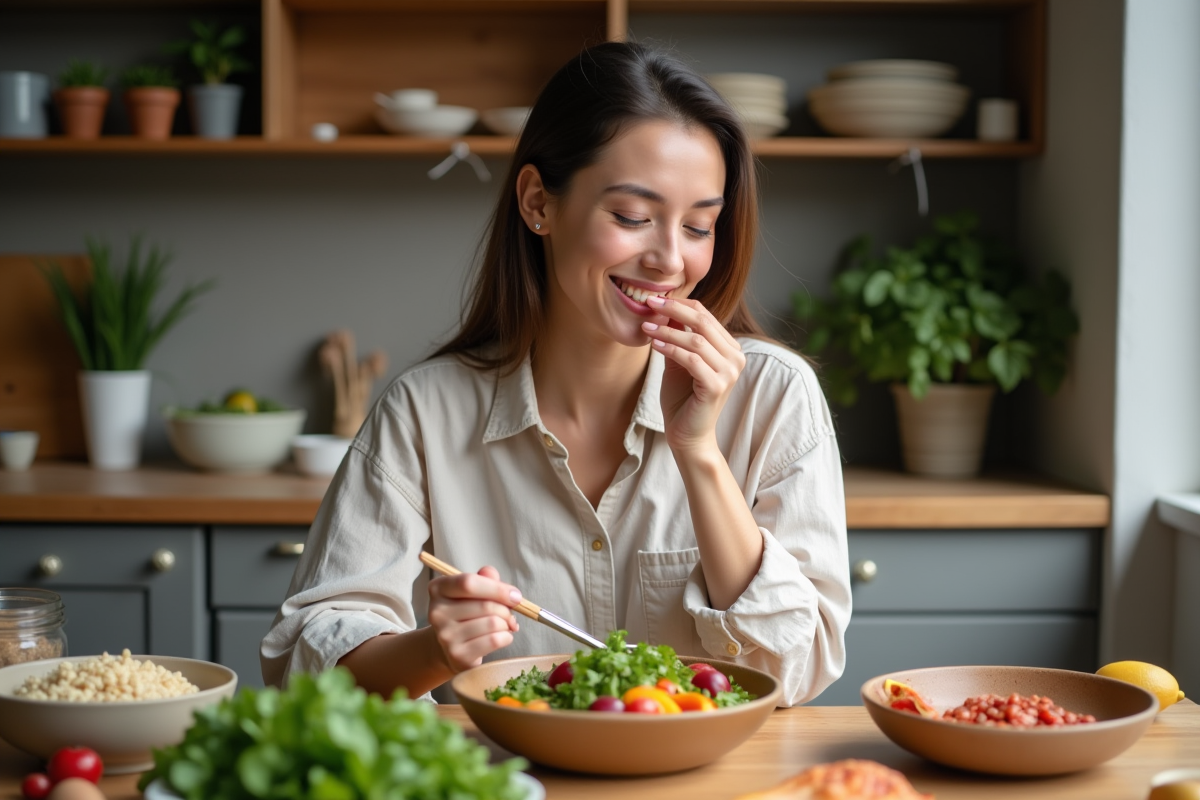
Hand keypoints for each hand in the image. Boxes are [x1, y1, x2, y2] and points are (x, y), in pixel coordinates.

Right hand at [426, 566, 521, 673]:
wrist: (451, 647)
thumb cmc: (467, 613)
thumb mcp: (473, 592)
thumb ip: (485, 579)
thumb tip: (495, 578)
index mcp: (438, 589)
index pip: (469, 583)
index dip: (497, 588)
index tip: (515, 595)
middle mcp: (437, 612)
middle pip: (485, 605)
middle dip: (506, 609)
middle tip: (509, 613)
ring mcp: (446, 636)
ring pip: (493, 623)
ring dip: (506, 624)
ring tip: (502, 626)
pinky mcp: (458, 655)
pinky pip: (494, 640)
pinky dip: (506, 637)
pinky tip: (501, 637)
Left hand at [642, 295, 745, 454]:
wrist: (688, 436)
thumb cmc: (682, 399)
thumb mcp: (677, 361)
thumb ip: (676, 336)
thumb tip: (664, 308)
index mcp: (729, 349)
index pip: (705, 316)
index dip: (680, 304)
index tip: (655, 299)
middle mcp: (735, 358)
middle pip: (703, 322)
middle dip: (674, 310)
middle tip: (650, 303)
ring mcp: (729, 372)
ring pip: (696, 340)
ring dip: (667, 331)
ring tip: (646, 327)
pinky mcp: (717, 386)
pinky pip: (692, 360)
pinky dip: (671, 349)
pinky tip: (655, 345)